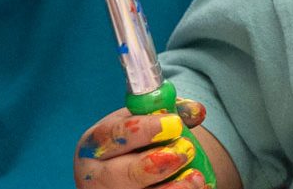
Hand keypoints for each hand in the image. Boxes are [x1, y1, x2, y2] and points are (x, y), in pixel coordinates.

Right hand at [71, 100, 212, 188]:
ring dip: (174, 187)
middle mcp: (97, 177)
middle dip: (159, 163)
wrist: (123, 178)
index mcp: (95, 146)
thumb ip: (165, 111)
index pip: (112, 135)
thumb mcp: (139, 123)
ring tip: (196, 176)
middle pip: (125, 173)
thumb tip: (196, 111)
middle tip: (187, 150)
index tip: (174, 123)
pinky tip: (198, 188)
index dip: (143, 129)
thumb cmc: (133, 145)